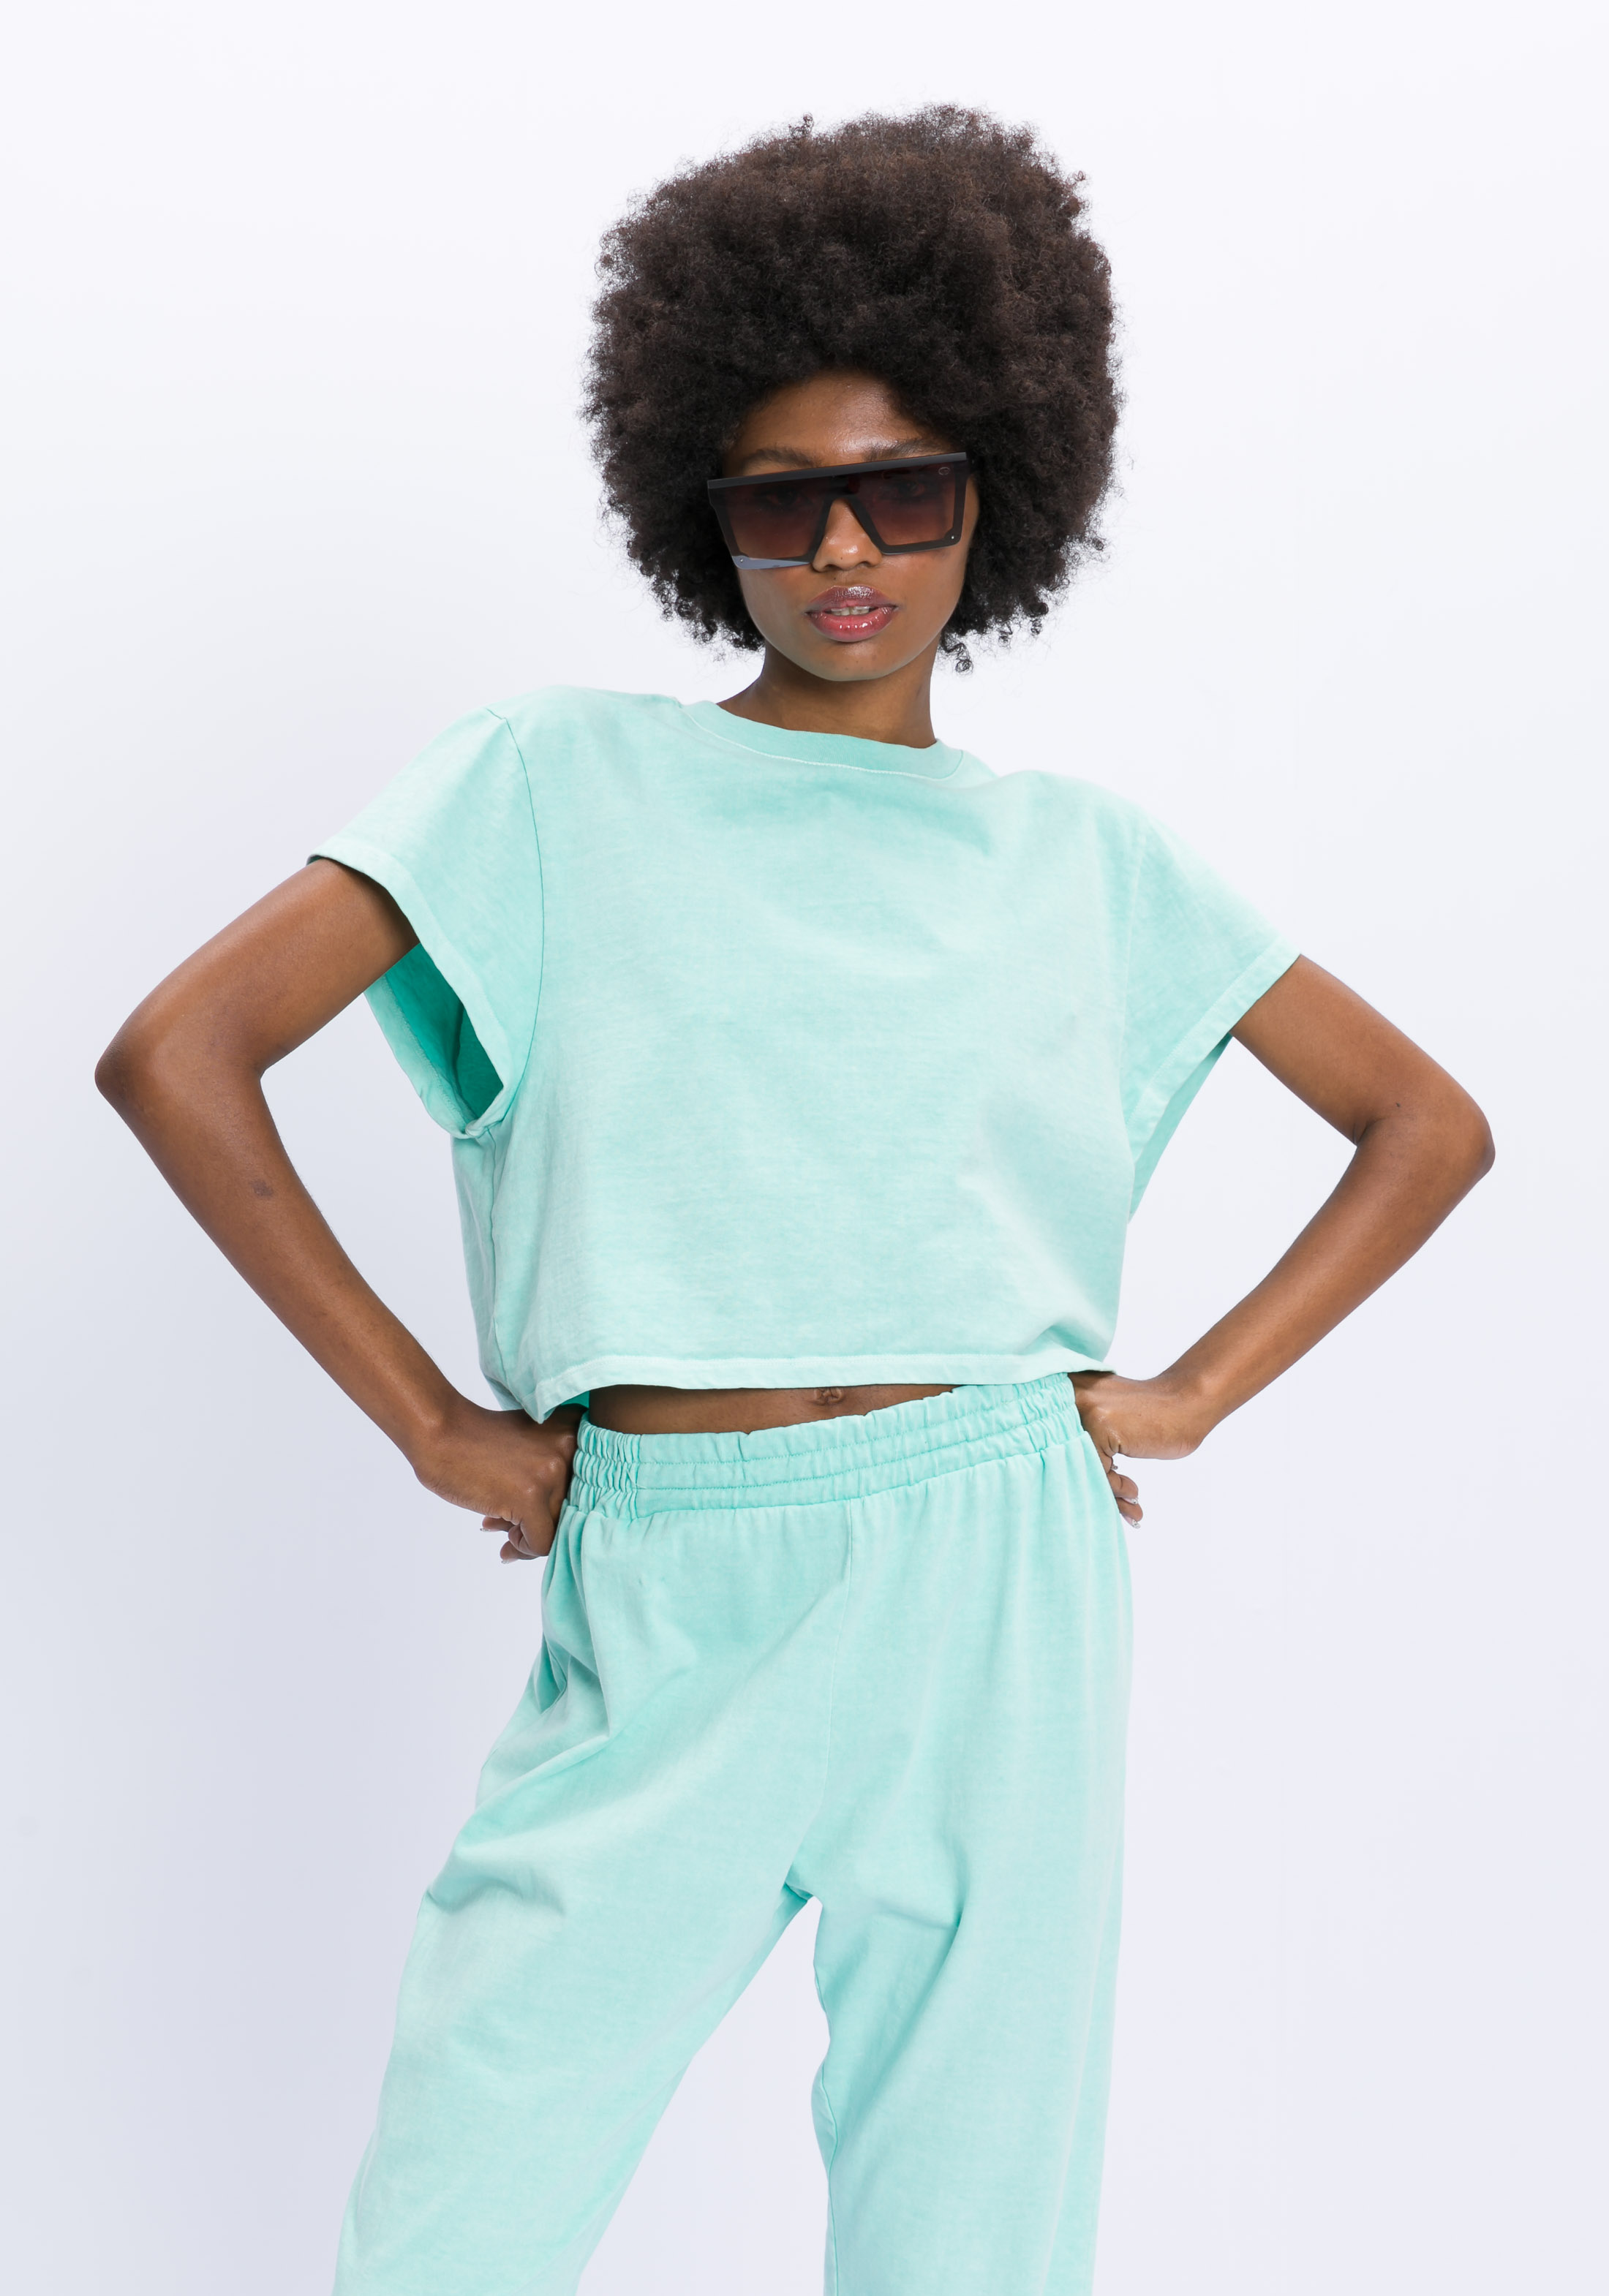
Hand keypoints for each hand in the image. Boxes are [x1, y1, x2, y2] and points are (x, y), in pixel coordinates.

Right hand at [409, 1398, 581, 1561]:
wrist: (438, 1433)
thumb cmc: (476, 1440)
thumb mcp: (529, 1445)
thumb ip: (550, 1471)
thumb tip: (559, 1523)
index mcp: (574, 1430)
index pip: (585, 1486)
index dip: (556, 1503)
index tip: (531, 1510)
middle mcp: (570, 1447)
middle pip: (572, 1508)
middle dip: (539, 1521)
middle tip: (508, 1524)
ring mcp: (551, 1472)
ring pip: (559, 1528)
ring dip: (527, 1535)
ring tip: (498, 1527)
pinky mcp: (530, 1497)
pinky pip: (541, 1543)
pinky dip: (521, 1549)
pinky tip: (498, 1534)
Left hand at [1068, 1371, 1216, 1525]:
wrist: (1187, 1403)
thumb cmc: (1152, 1417)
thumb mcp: (1107, 1417)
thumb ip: (1083, 1435)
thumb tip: (1060, 1476)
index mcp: (1066, 1390)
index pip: (1051, 1441)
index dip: (1071, 1471)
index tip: (1089, 1489)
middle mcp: (1070, 1395)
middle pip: (1063, 1455)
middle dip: (1087, 1485)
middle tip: (1115, 1503)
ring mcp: (1086, 1409)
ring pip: (1079, 1465)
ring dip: (1106, 1492)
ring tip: (1129, 1504)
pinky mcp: (1102, 1425)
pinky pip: (1097, 1470)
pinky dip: (1115, 1487)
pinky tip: (1134, 1494)